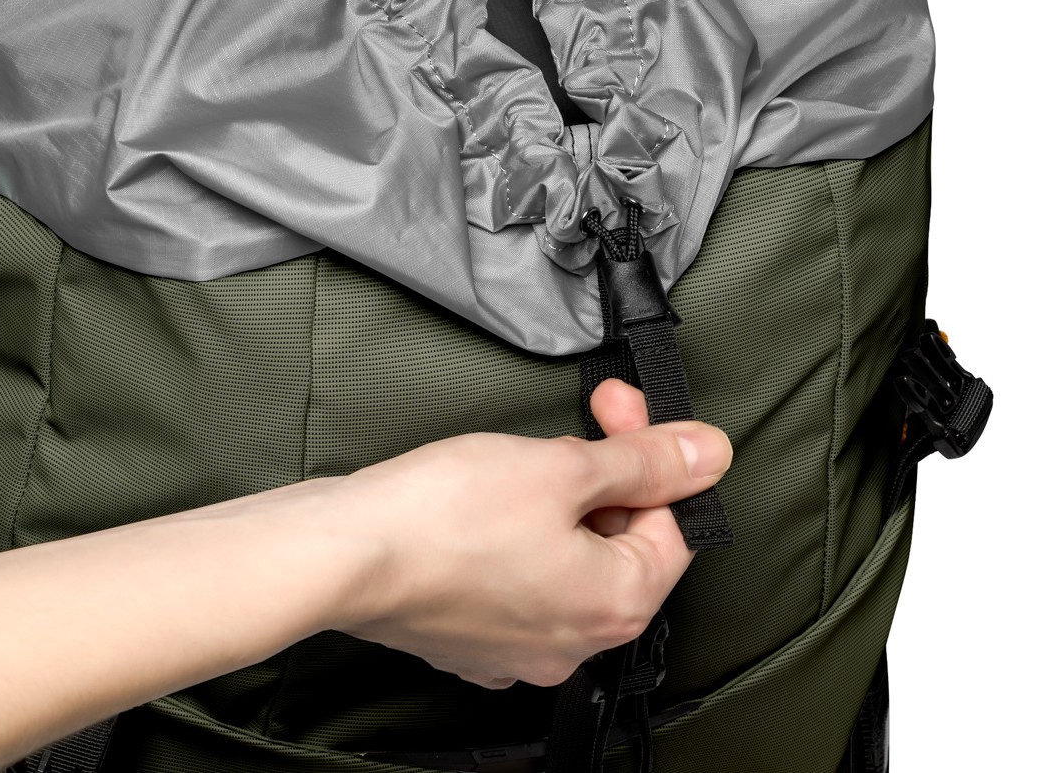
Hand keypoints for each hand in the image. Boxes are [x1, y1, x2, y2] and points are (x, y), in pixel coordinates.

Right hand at [328, 379, 731, 688]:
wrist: (345, 556)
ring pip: (567, 560)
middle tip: (573, 424)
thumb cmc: (446, 516)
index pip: (672, 523)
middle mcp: (575, 643)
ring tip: (516, 461)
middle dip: (604, 474)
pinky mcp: (471, 637)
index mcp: (616, 605)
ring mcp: (519, 647)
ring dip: (558, 502)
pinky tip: (481, 502)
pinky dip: (512, 536)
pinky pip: (517, 580)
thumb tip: (711, 453)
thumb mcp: (562, 466)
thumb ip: (644, 460)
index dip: (651, 454)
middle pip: (621, 544)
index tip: (617, 408)